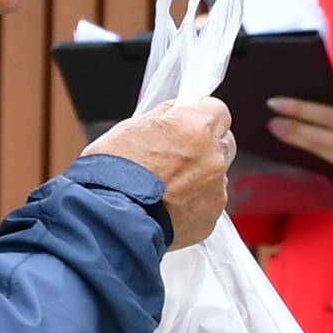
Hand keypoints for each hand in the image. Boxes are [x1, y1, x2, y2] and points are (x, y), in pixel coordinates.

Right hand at [92, 94, 234, 248]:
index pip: (217, 109)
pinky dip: (193, 202)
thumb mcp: (131, 128)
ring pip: (217, 174)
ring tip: (166, 186)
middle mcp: (212, 158)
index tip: (189, 123)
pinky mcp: (210, 218)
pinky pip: (208, 202)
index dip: (201, 115)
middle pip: (223, 141)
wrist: (109, 222)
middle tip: (177, 155)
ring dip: (200, 175)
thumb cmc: (112, 174)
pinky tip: (168, 205)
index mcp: (194, 128)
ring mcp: (215, 190)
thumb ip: (165, 117)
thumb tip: (178, 111)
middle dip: (205, 145)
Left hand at [264, 78, 332, 192]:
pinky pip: (320, 152)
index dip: (320, 84)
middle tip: (274, 103)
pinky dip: (301, 144)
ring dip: (294, 131)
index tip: (297, 78)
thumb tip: (313, 82)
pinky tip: (287, 137)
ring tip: (274, 124)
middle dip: (299, 110)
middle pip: (328, 116)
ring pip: (320, 138)